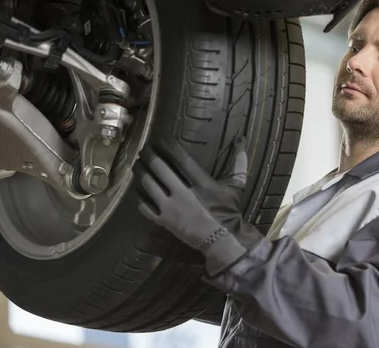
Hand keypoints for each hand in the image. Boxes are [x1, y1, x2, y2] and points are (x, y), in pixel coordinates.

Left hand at [133, 137, 262, 275]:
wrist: (222, 239)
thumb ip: (238, 166)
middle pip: (160, 169)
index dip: (169, 146)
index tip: (161, 139)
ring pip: (149, 185)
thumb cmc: (229, 212)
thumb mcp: (236, 188)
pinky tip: (136, 189)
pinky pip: (145, 207)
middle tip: (144, 148)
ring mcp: (171, 208)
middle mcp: (182, 192)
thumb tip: (242, 144)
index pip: (181, 159)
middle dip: (150, 156)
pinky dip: (139, 196)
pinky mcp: (164, 221)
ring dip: (141, 172)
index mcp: (201, 182)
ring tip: (137, 164)